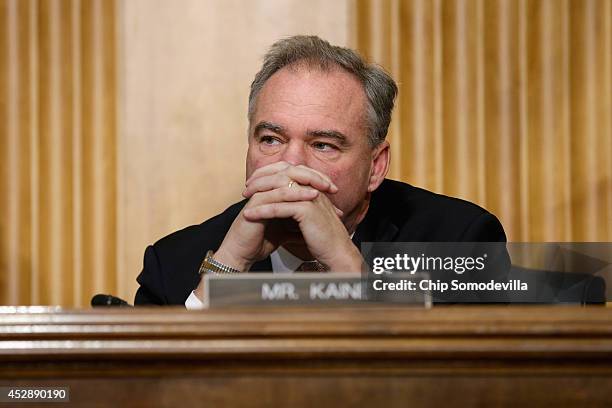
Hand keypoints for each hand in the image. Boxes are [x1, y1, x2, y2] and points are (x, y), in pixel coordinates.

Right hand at [212, 162, 341, 270]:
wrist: (242, 254)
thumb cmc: (261, 241)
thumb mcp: (287, 228)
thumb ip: (300, 219)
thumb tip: (320, 219)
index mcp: (272, 189)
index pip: (295, 174)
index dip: (314, 178)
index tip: (332, 189)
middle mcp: (265, 187)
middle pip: (291, 169)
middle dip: (313, 175)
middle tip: (331, 185)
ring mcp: (260, 193)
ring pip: (285, 177)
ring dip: (307, 180)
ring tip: (325, 187)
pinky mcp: (256, 202)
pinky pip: (278, 192)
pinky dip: (296, 193)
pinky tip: (311, 196)